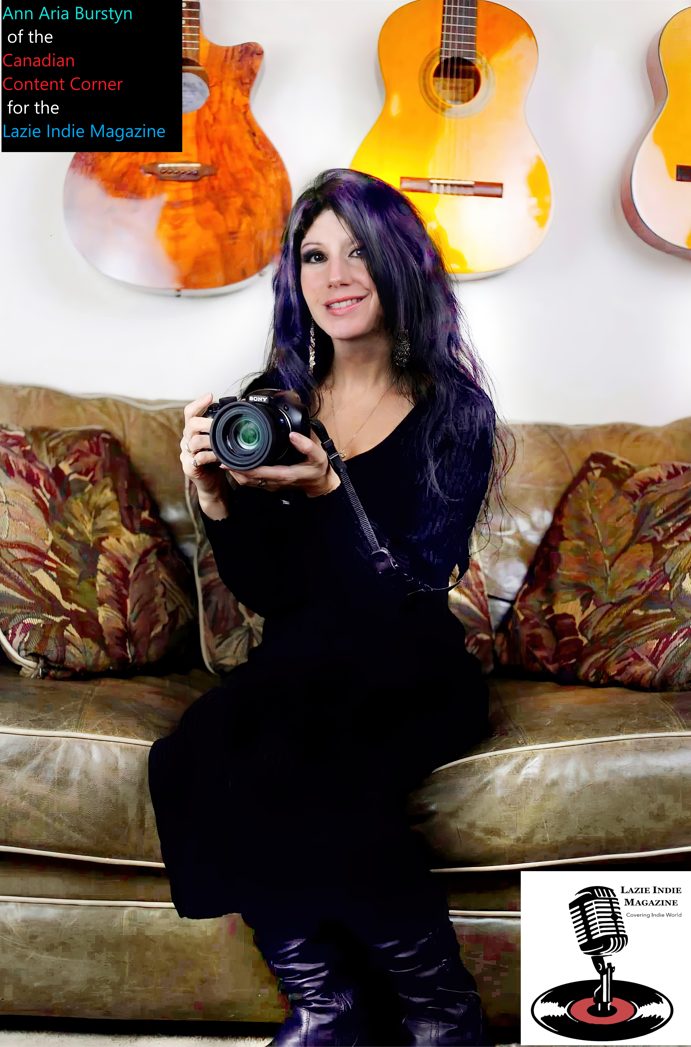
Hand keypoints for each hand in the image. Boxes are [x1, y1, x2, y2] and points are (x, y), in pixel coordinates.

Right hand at [180, 393, 229, 514]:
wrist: (213, 485)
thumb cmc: (216, 461)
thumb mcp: (220, 442)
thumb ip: (221, 429)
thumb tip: (239, 409)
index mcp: (193, 432)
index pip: (189, 412)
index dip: (198, 403)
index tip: (210, 395)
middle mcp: (186, 440)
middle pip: (190, 424)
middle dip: (206, 423)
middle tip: (219, 425)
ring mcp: (185, 454)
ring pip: (193, 442)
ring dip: (210, 442)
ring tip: (222, 444)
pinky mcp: (189, 468)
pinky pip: (197, 459)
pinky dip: (210, 457)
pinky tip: (219, 458)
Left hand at [230, 430, 340, 498]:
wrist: (319, 484)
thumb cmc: (317, 470)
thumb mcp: (318, 456)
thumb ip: (307, 445)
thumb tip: (293, 435)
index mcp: (284, 475)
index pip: (258, 473)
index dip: (242, 468)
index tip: (229, 461)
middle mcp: (275, 482)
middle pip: (248, 479)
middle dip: (233, 470)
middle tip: (220, 457)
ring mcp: (272, 485)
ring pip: (248, 482)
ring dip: (235, 473)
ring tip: (224, 460)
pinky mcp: (270, 484)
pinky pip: (252, 482)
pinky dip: (241, 474)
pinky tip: (235, 466)